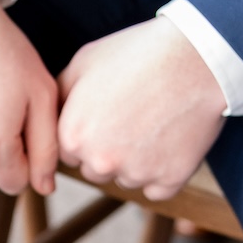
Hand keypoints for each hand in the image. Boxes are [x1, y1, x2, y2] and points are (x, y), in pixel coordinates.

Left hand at [56, 18, 225, 200]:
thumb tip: (45, 117)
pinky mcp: (169, 180)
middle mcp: (100, 161)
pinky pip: (158, 189)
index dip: (87, 134)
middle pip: (95, 171)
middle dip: (108, 151)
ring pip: (127, 180)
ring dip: (136, 162)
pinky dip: (164, 170)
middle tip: (132, 117)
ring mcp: (136, 173)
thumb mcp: (84, 62)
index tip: (107, 114)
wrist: (197, 55)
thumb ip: (59, 97)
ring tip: (154, 123)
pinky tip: (171, 141)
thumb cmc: (138, 53)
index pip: (69, 154)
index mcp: (72, 137)